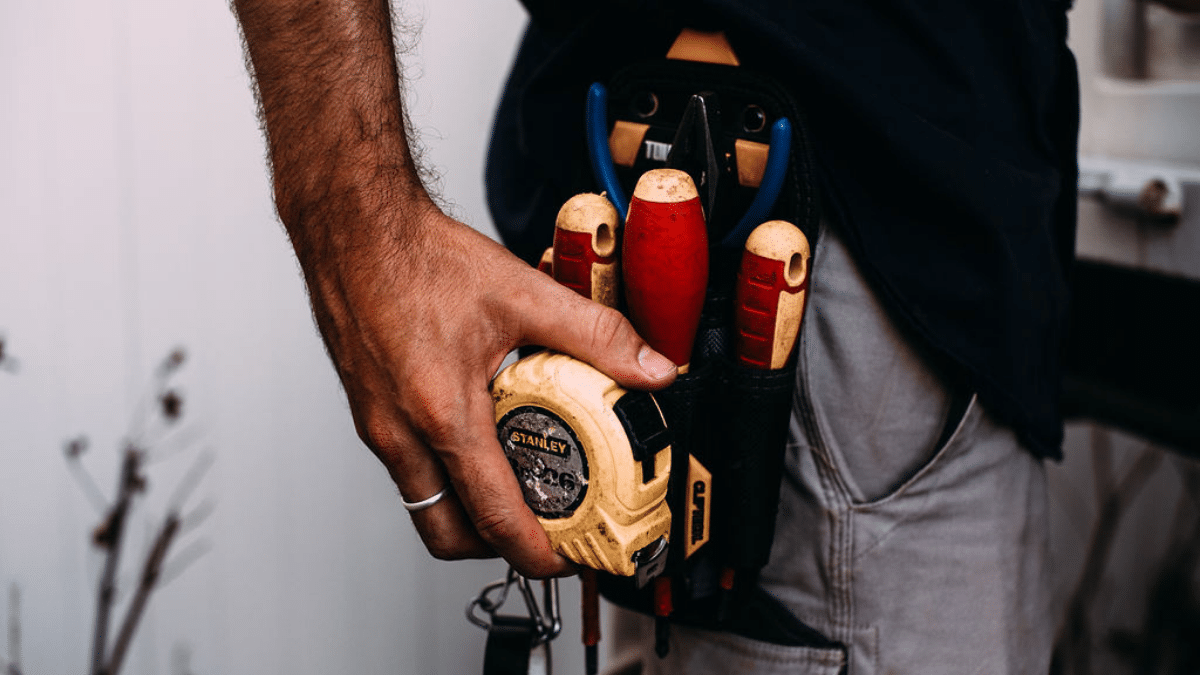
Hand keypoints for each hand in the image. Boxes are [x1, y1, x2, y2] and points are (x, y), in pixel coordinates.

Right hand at [302, 202, 676, 577]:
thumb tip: (650, 368)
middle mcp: (400, 433)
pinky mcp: (370, 413)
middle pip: (448, 533)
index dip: (536, 552)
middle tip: (543, 533)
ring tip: (518, 490)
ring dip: (470, 513)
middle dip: (498, 547)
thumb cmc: (417, 257)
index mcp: (441, 412)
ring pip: (425, 505)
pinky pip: (410, 471)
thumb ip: (595, 334)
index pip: (492, 515)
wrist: (351, 228)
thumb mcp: (523, 294)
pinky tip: (480, 439)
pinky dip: (448, 476)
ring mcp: (378, 427)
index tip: (567, 559)